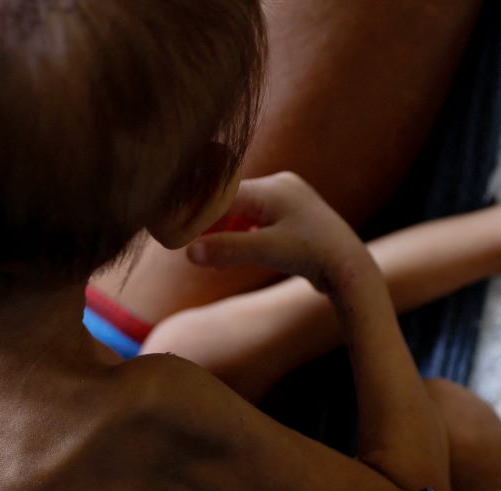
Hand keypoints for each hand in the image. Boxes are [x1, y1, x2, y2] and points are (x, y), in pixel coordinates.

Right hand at [187, 172, 372, 294]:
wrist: (352, 268)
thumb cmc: (312, 257)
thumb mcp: (267, 252)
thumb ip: (227, 249)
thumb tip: (189, 252)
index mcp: (272, 189)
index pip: (221, 194)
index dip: (194, 212)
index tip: (174, 231)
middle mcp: (279, 184)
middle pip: (228, 198)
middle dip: (206, 223)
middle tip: (186, 246)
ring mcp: (286, 196)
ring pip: (239, 208)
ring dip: (221, 230)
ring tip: (211, 258)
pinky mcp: (290, 211)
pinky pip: (254, 216)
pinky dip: (238, 233)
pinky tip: (231, 256)